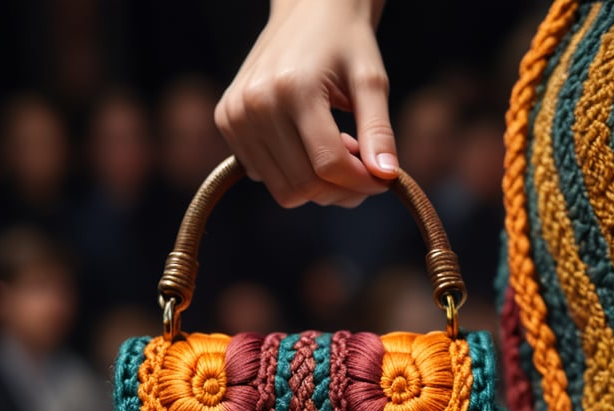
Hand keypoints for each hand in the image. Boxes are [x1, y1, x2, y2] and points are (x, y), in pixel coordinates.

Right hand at [215, 0, 397, 207]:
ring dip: (317, 184)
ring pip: (285, 190)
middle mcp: (256, 104)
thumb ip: (379, 130)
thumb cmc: (345, 42)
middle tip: (360, 162)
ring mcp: (234, 115)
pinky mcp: (226, 121)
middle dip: (340, 188)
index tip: (382, 180)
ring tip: (334, 147)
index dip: (361, 182)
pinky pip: (264, 177)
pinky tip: (307, 143)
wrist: (306, 8)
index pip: (329, 165)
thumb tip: (386, 176)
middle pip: (305, 185)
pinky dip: (292, 172)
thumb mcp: (370, 80)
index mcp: (293, 88)